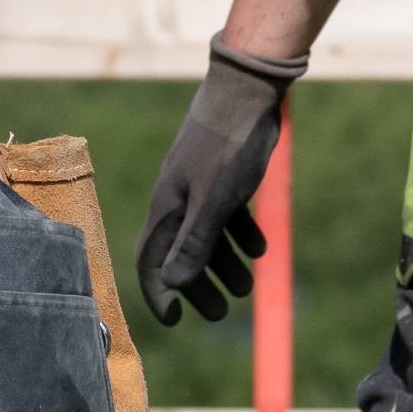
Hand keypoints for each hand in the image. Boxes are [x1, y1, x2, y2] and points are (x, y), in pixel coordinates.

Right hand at [135, 41, 305, 326]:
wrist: (246, 91)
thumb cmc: (227, 145)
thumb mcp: (215, 200)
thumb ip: (195, 242)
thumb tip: (173, 285)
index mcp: (168, 209)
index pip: (151, 261)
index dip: (159, 293)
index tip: (175, 320)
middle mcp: (179, 201)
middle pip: (181, 254)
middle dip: (199, 287)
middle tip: (220, 313)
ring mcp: (201, 188)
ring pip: (207, 236)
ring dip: (226, 265)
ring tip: (249, 286)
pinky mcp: (223, 176)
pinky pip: (227, 216)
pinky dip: (242, 236)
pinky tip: (261, 249)